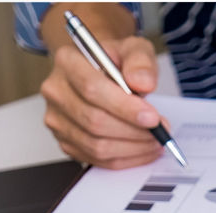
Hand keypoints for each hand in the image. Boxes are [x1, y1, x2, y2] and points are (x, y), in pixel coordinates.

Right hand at [39, 6, 162, 167]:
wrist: (101, 72)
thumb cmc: (116, 61)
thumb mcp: (133, 49)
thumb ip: (140, 61)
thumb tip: (143, 83)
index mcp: (67, 62)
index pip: (92, 89)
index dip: (125, 107)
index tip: (152, 117)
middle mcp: (55, 91)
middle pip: (94, 121)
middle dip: (133, 131)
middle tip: (160, 131)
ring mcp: (57, 119)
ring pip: (96, 145)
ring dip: (132, 148)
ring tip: (155, 140)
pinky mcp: (65, 141)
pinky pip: (96, 159)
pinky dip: (125, 158)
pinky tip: (142, 149)